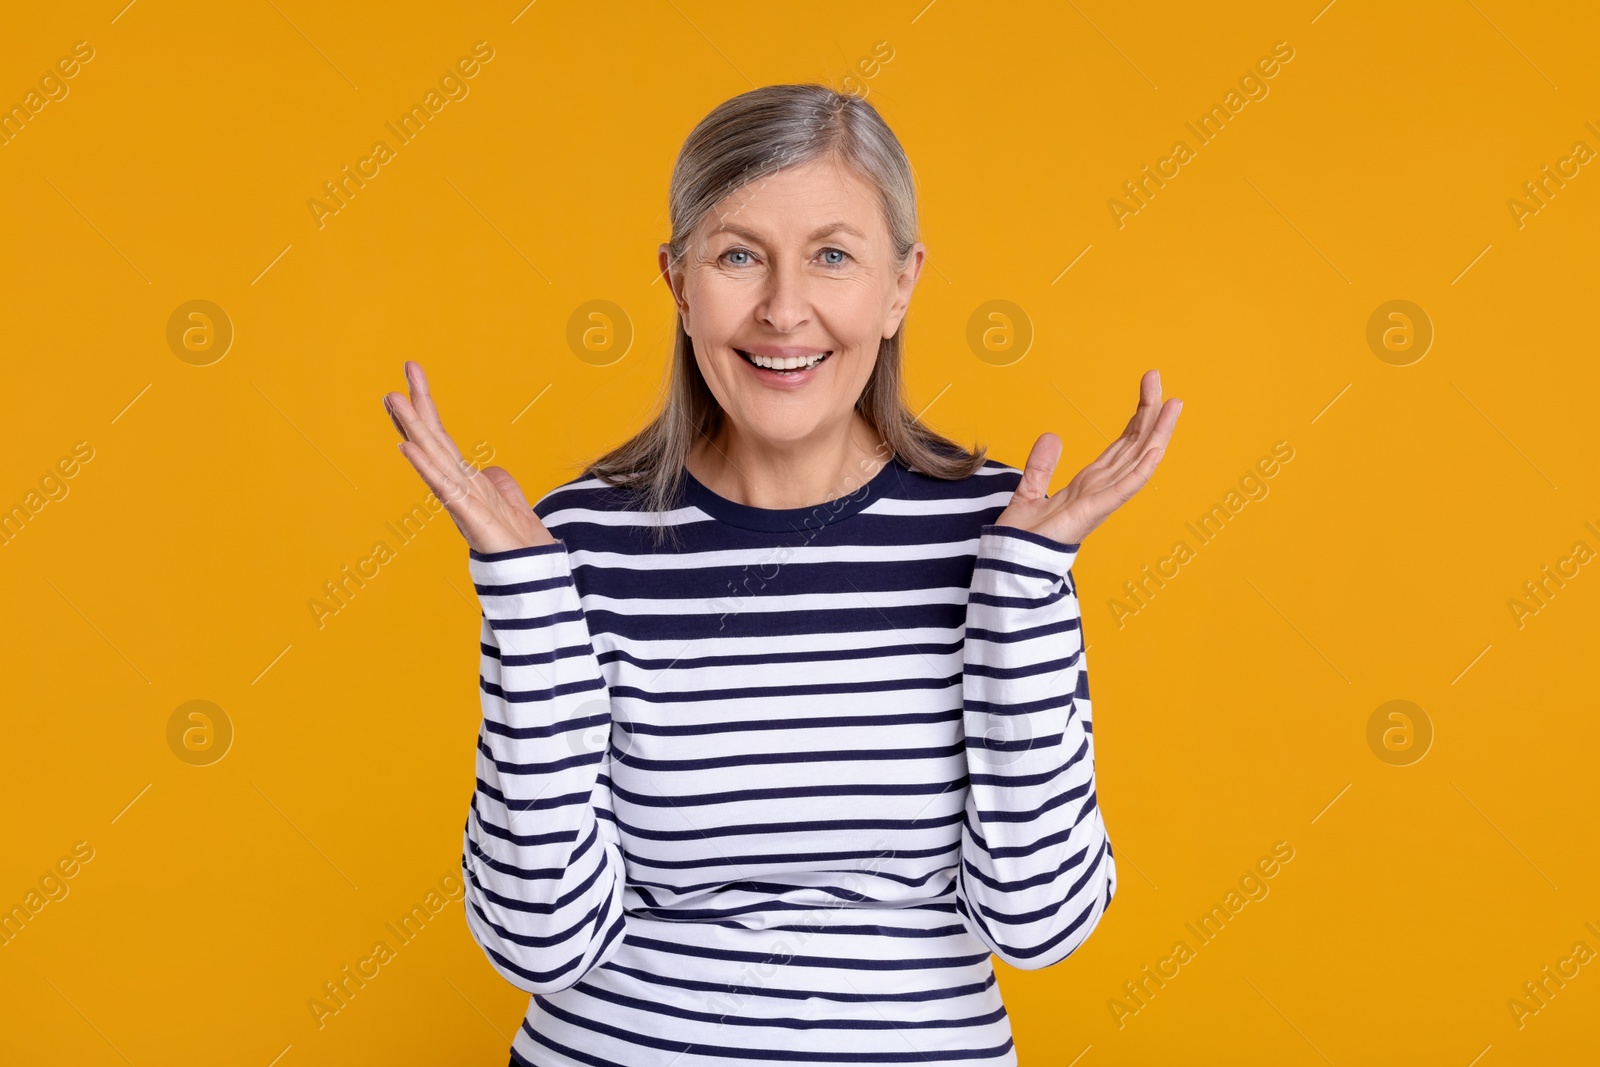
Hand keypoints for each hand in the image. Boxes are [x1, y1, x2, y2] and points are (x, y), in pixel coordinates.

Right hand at [382, 360, 555, 553]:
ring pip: (432, 456)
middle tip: (406, 369)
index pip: (441, 438)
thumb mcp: (513, 503)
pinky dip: (424, 466)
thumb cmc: (518, 543)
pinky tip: (407, 446)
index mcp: (466, 480)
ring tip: (393, 397)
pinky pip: (443, 487)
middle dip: (418, 404)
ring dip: (412, 426)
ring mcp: (460, 500)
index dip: (427, 408)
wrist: (532, 573)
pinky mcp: (468, 518)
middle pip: (433, 438)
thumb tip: (495, 470)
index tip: (412, 378)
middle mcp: (458, 486)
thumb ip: (502, 485)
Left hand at [994, 368, 1181, 546]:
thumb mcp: (1030, 490)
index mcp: (1090, 484)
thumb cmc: (1024, 538)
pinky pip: (1123, 490)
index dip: (1137, 416)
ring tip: (1173, 404)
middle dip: (1149, 412)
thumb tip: (1052, 435)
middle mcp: (1101, 489)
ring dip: (1157, 433)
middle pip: (1134, 445)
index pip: (1121, 444)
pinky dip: (1141, 470)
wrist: (1010, 561)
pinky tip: (1156, 449)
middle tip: (1157, 376)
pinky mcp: (1092, 513)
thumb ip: (1042, 465)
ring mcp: (1101, 501)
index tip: (1149, 387)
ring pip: (1137, 461)